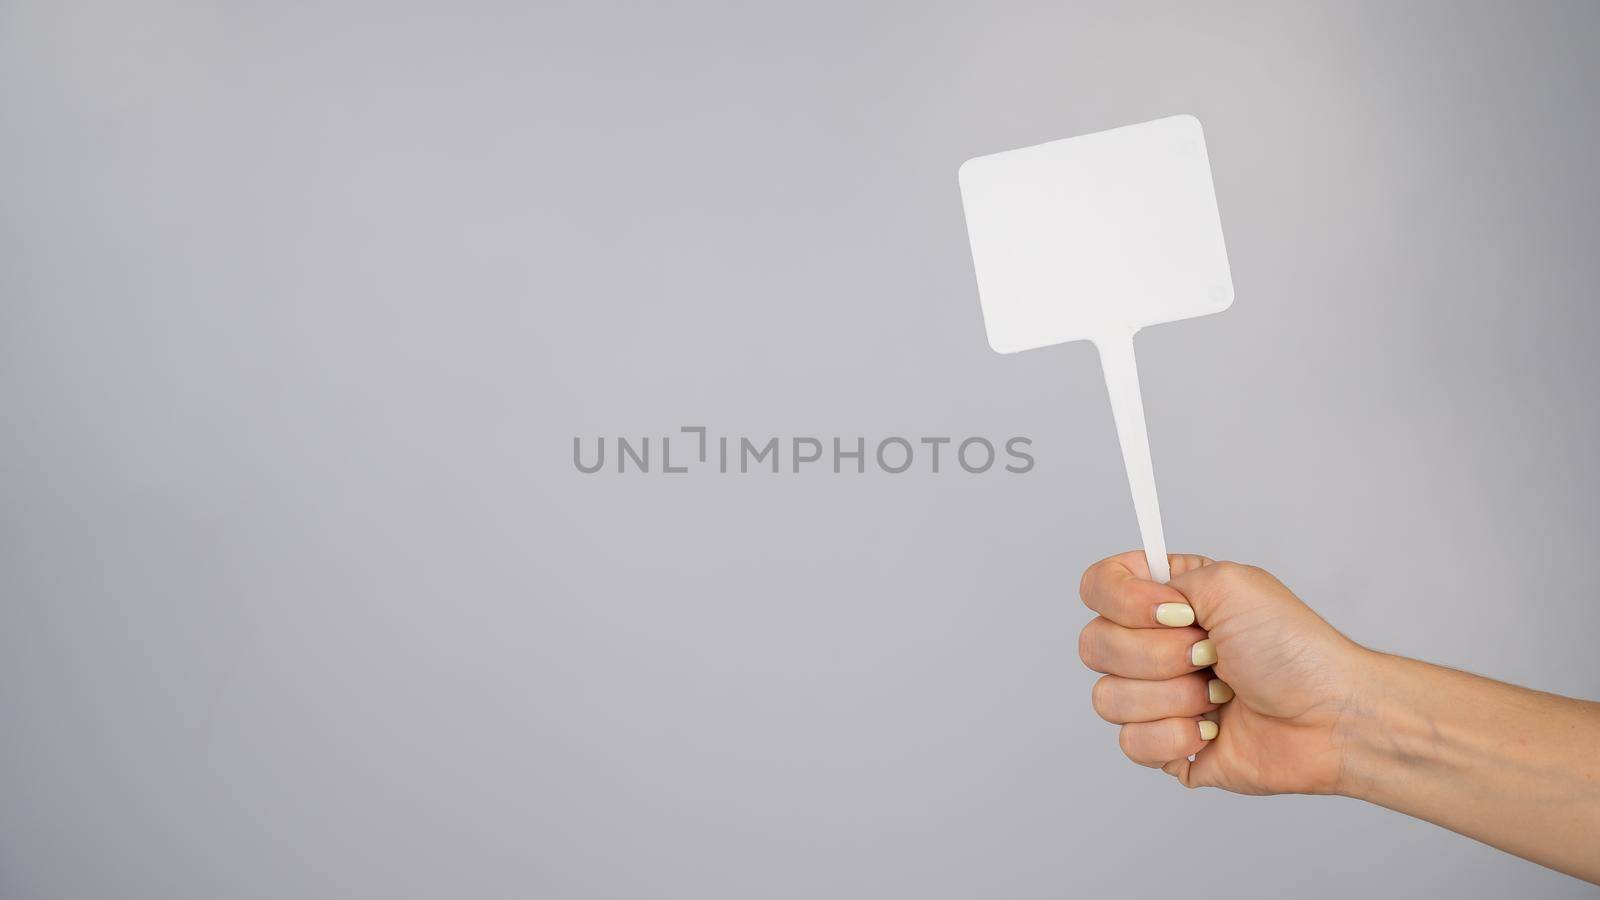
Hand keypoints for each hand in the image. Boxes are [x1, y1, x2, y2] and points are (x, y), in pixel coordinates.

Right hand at [1077, 551, 1364, 793]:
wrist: (1330, 717)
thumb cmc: (1295, 650)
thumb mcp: (1232, 582)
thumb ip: (1167, 577)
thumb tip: (1133, 607)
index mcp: (1163, 600)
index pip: (1096, 587)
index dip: (1122, 601)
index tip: (1175, 613)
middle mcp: (1151, 645)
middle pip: (1093, 645)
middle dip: (1157, 656)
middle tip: (1209, 655)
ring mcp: (1154, 697)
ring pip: (1108, 698)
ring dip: (1173, 698)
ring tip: (1218, 695)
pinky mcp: (1163, 745)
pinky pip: (1130, 743)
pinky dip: (1177, 736)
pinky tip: (1213, 729)